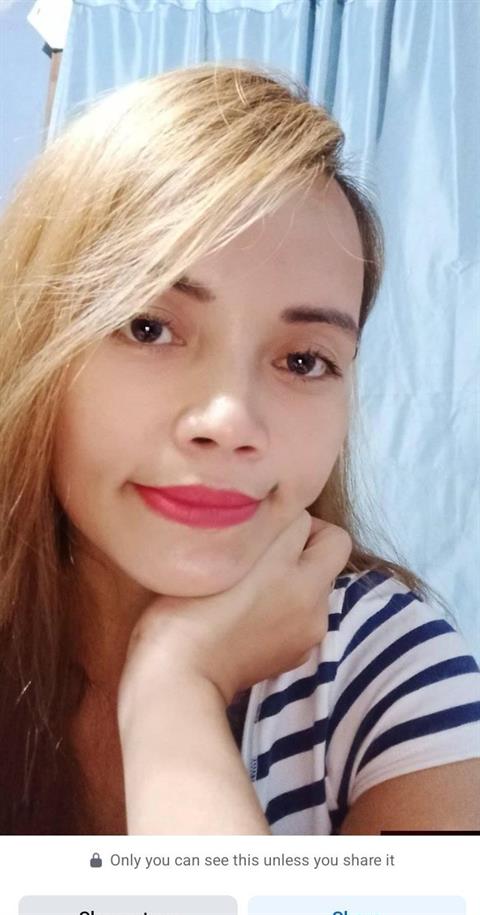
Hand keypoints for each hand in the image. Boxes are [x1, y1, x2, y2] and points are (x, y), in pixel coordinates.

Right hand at [118, 511, 350, 713]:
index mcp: (307, 582)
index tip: (265, 530)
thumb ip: (274, 524)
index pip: (335, 536)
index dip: (304, 526)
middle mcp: (316, 610)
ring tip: (242, 585)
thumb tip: (291, 512)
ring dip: (285, 583)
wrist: (178, 678)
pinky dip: (275, 611)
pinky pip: (292, 619)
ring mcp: (303, 639)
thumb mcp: (234, 551)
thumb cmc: (195, 607)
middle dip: (295, 554)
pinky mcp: (286, 659)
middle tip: (252, 554)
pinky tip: (241, 614)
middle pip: (321, 565)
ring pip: (305, 592)